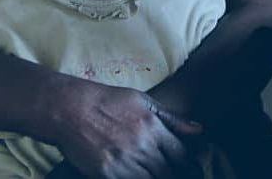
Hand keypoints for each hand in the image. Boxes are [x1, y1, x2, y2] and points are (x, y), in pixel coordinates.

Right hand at [54, 84, 201, 178]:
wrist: (73, 109)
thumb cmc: (110, 101)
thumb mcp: (144, 101)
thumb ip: (172, 119)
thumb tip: (198, 130)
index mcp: (153, 127)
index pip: (180, 155)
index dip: (187, 164)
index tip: (189, 168)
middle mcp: (141, 146)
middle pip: (168, 172)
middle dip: (173, 174)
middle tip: (174, 173)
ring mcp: (123, 163)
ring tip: (155, 173)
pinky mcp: (106, 175)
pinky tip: (138, 176)